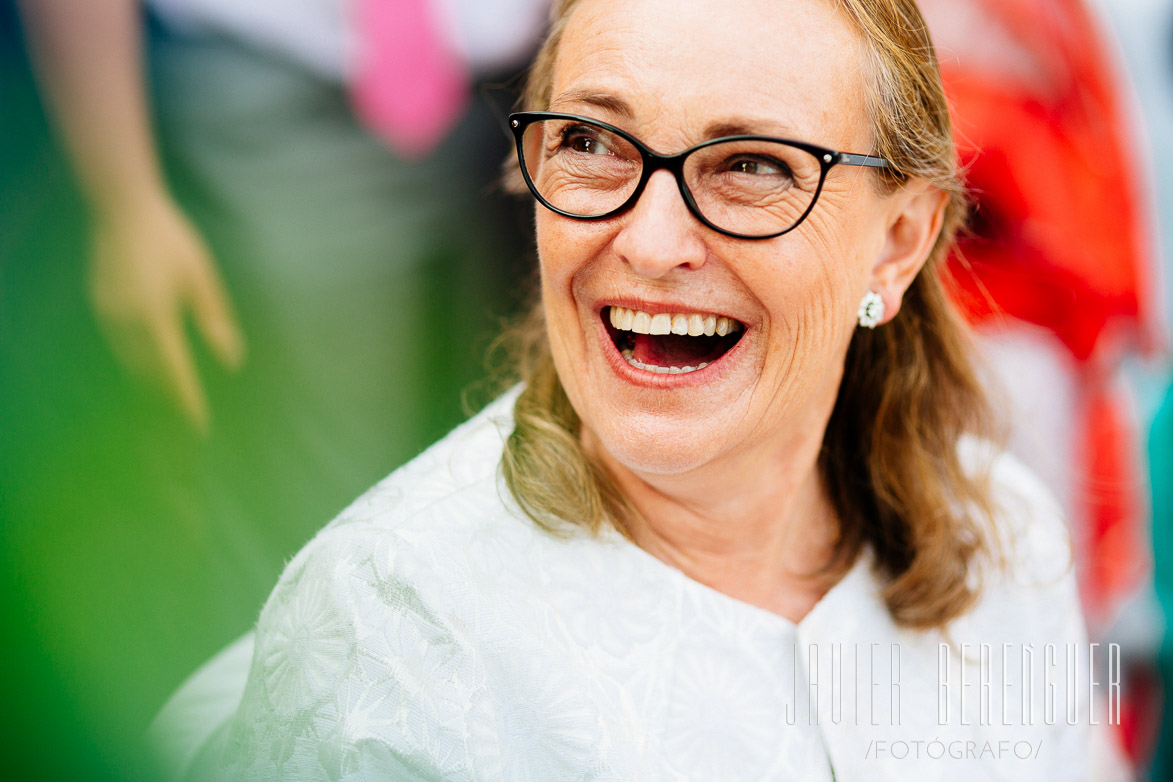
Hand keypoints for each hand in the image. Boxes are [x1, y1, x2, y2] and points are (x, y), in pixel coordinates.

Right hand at [89, 195, 244, 431]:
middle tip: (188, 417)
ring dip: (151, 381)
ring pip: (131, 362)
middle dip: (168, 396)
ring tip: (172, 400)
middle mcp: (127, 320)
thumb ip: (216, 319)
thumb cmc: (172, 240)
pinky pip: (120, 344)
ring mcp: (108, 313)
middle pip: (150, 372)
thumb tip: (232, 359)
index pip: (175, 370)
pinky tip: (151, 367)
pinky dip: (136, 360)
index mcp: (157, 315)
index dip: (187, 400)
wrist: (124, 208)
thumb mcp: (202, 277)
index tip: (199, 425)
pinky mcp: (99, 305)